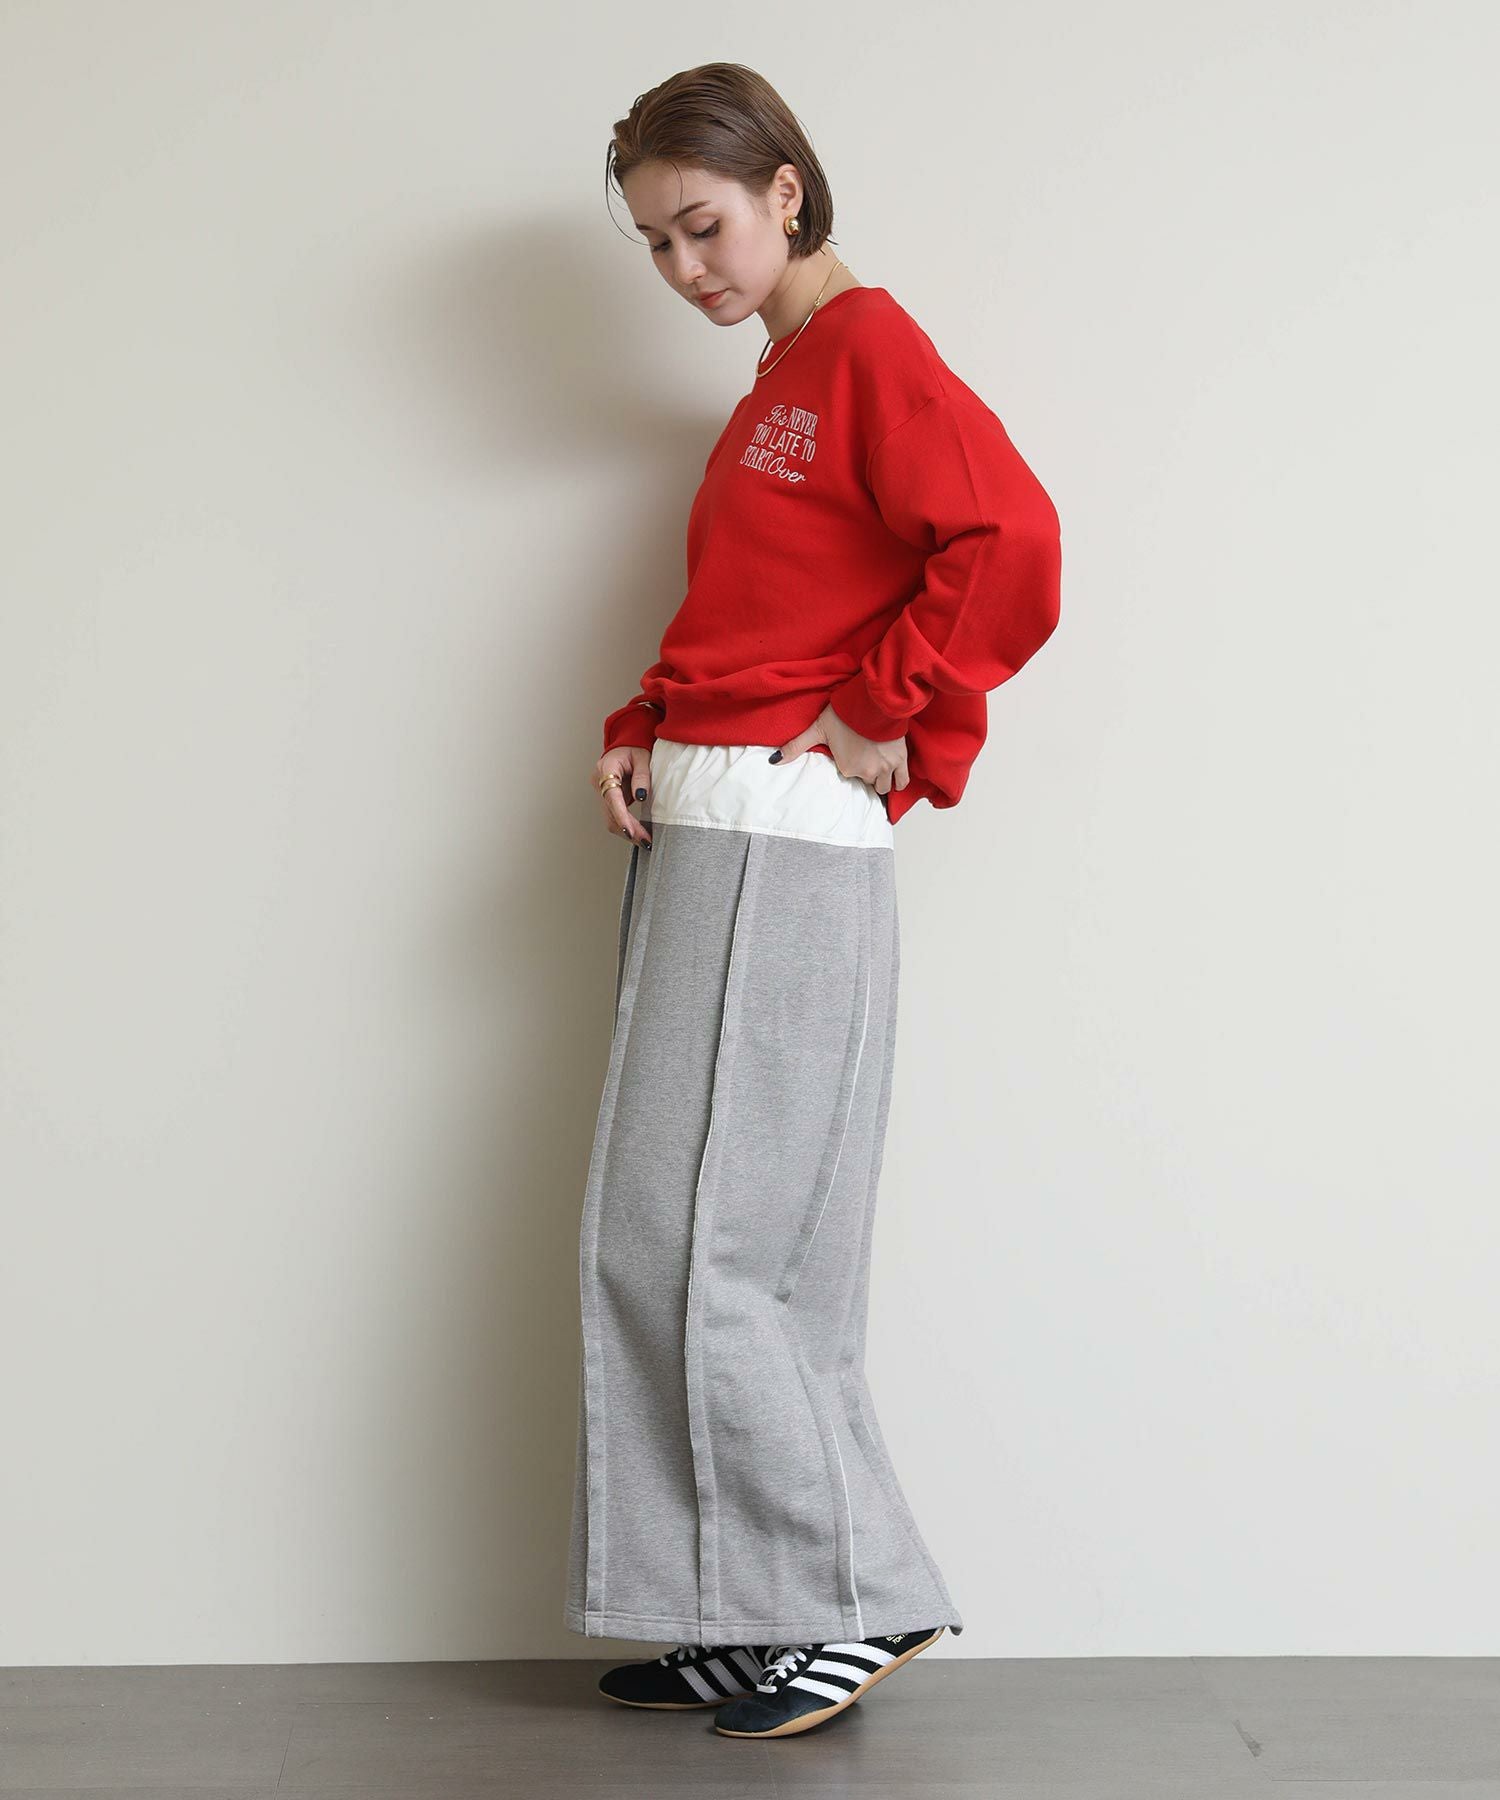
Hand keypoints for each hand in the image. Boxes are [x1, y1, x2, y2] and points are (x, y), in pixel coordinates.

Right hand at [593, 745, 652, 845]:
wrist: (627, 745)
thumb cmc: (634, 748)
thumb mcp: (643, 757)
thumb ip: (642, 776)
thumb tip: (641, 796)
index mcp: (606, 768)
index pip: (612, 797)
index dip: (621, 816)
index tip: (631, 831)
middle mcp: (599, 782)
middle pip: (610, 812)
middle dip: (628, 829)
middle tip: (646, 841)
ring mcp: (601, 791)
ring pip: (610, 818)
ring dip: (627, 832)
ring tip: (645, 841)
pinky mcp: (607, 799)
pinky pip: (614, 816)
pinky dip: (626, 826)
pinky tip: (639, 834)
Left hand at [772, 703, 909, 796]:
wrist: (872, 700)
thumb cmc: (844, 713)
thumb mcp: (816, 730)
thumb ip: (796, 747)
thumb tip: (773, 760)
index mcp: (847, 768)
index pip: (847, 775)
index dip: (848, 765)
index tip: (849, 755)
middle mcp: (867, 772)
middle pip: (867, 783)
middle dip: (865, 774)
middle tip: (864, 760)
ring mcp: (885, 767)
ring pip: (884, 785)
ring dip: (881, 779)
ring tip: (878, 769)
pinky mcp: (901, 760)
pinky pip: (902, 781)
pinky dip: (898, 781)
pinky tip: (894, 776)